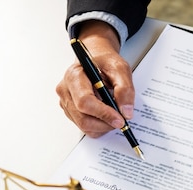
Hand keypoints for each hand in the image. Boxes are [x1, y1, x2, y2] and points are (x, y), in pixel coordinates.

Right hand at [56, 20, 134, 136]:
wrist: (96, 60)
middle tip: (121, 121)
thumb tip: (126, 112)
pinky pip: (84, 127)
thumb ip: (125, 89)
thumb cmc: (105, 62)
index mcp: (75, 76)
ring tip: (114, 115)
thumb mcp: (120, 69)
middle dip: (105, 124)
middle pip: (83, 118)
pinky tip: (106, 116)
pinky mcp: (70, 110)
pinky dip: (99, 127)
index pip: (85, 102)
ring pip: (84, 125)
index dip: (104, 114)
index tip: (120, 119)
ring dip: (103, 126)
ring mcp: (66, 102)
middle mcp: (66, 90)